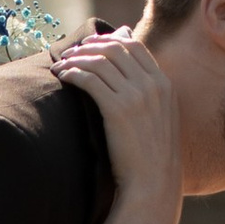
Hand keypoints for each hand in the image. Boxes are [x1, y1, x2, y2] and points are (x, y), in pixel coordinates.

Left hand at [52, 30, 180, 222]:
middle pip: (115, 48)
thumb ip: (147, 94)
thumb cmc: (151, 156)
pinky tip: (62, 77)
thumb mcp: (159, 119)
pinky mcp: (118, 110)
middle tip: (70, 53)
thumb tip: (127, 79)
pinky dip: (73, 73)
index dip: (108, 40)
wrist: (153, 183)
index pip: (134, 46)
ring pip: (100, 61)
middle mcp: (152, 85)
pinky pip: (90, 79)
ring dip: (76, 59)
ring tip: (60, 66)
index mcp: (164, 84)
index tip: (90, 45)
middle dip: (88, 46)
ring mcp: (137, 96)